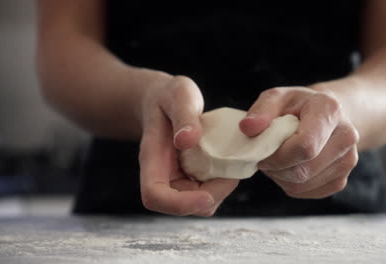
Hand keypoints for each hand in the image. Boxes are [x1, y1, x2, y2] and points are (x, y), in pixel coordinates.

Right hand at [138, 74, 237, 215]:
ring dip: (219, 191)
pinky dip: (222, 184)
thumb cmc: (169, 96)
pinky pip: (208, 192)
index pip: (155, 195)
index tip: (206, 196)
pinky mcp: (192, 179)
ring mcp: (177, 180)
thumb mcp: (178, 95)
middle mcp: (162, 176)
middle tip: (233, 172)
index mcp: (152, 160)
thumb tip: (188, 140)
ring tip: (233, 165)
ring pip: (198, 204)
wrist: (165, 100)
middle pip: (181, 206)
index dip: (179, 204)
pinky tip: (230, 164)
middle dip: (211, 196)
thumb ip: (183, 114)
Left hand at [239, 86, 358, 198]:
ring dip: (281, 177)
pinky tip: (289, 167)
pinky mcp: (340, 180)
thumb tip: (247, 128)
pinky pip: (307, 192)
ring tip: (278, 158)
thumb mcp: (277, 97)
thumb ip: (261, 110)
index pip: (305, 146)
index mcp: (330, 111)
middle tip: (266, 155)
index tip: (263, 150)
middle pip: (303, 170)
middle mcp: (346, 137)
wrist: (325, 115)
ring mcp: (347, 161)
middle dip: (276, 167)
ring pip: (303, 184)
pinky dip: (291, 184)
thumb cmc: (298, 106)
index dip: (277, 155)